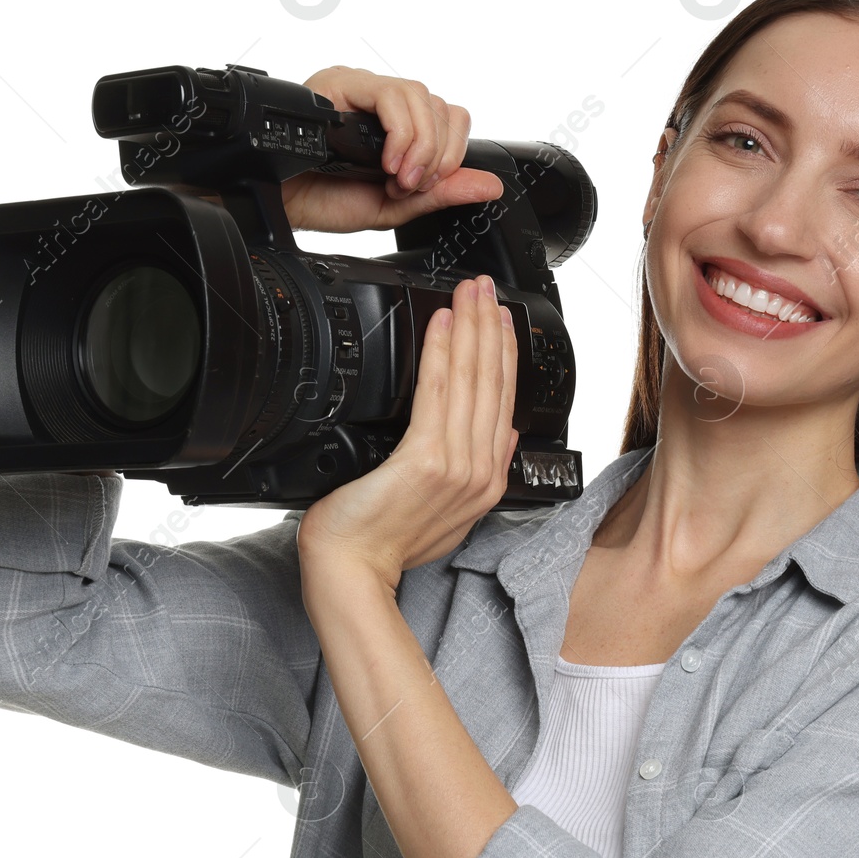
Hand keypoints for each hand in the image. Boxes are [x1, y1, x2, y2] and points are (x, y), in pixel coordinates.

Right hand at [281, 66, 504, 233]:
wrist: (282, 204)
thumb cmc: (325, 200)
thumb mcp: (397, 206)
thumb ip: (443, 193)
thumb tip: (490, 185)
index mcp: (399, 126)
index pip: (451, 118)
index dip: (451, 153)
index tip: (426, 185)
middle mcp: (383, 102)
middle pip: (441, 105)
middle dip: (437, 155)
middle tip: (409, 185)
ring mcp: (364, 87)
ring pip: (421, 95)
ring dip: (420, 145)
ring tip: (396, 177)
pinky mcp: (343, 82)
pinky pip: (391, 93)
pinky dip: (400, 132)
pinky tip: (386, 160)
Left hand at [296, 274, 517, 594]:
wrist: (353, 569)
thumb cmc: (381, 543)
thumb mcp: (444, 513)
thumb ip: (469, 474)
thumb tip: (492, 440)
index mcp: (486, 483)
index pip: (504, 404)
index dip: (505, 355)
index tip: (500, 320)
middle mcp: (479, 474)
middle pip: (493, 385)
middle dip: (491, 328)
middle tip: (485, 287)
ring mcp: (458, 468)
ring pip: (473, 382)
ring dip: (471, 328)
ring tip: (469, 293)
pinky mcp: (427, 460)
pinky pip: (439, 394)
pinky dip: (443, 352)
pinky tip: (442, 324)